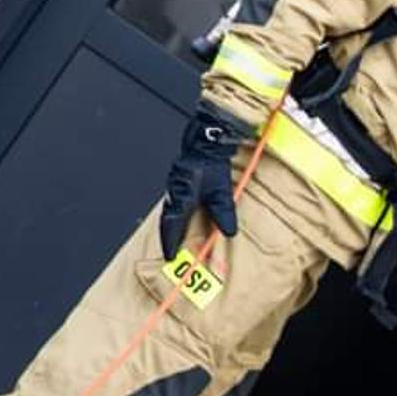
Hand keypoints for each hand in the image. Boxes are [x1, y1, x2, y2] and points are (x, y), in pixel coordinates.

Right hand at [157, 105, 252, 259]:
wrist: (206, 140)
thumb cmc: (211, 161)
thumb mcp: (222, 190)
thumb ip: (224, 211)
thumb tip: (228, 232)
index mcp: (182, 196)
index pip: (172, 225)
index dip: (170, 242)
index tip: (170, 256)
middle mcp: (174, 192)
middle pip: (168, 220)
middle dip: (169, 237)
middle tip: (172, 252)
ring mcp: (174, 186)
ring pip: (170, 211)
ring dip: (172, 226)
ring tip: (176, 240)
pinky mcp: (178, 181)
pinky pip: (175, 203)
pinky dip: (177, 215)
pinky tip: (183, 219)